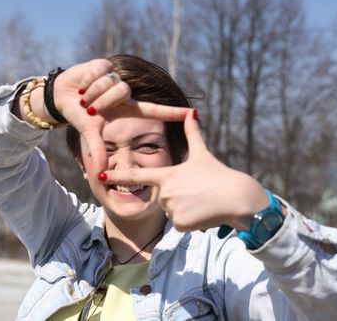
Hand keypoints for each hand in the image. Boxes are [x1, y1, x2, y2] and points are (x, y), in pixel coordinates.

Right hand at [48, 59, 190, 171]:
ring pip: (111, 80)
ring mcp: (115, 77)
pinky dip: (87, 80)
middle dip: (103, 100)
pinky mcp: (104, 65)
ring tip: (83, 98)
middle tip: (89, 108)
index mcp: (127, 109)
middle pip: (123, 91)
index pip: (154, 111)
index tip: (192, 113)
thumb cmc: (79, 117)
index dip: (172, 112)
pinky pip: (100, 70)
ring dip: (93, 91)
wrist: (61, 99)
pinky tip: (81, 86)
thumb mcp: (89, 133)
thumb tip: (99, 171)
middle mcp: (125, 93)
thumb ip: (96, 149)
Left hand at [102, 110, 268, 231]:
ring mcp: (171, 209)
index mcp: (167, 175)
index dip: (118, 175)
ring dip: (186, 209)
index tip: (99, 174)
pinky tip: (203, 213)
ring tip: (201, 202)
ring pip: (172, 213)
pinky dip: (192, 221)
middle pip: (163, 198)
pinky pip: (181, 224)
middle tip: (197, 193)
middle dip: (178, 198)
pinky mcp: (180, 225)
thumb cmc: (219, 174)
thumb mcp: (203, 154)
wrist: (237, 198)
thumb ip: (192, 134)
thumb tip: (191, 112)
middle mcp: (165, 192)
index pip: (137, 176)